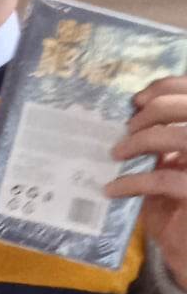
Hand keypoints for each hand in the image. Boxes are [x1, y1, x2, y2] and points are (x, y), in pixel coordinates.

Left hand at [107, 76, 186, 288]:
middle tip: (128, 127)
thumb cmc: (176, 205)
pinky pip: (164, 180)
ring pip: (181, 138)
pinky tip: (113, 188)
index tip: (137, 99)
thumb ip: (162, 139)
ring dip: (143, 141)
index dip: (167, 88)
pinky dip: (134, 181)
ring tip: (116, 153)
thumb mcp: (170, 165)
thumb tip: (132, 113)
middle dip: (155, 110)